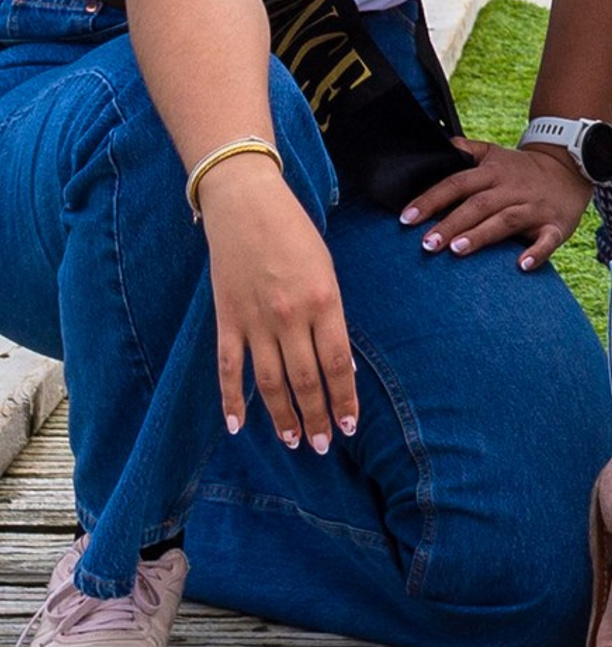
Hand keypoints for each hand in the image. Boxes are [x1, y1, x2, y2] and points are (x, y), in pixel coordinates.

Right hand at [199, 155, 357, 448]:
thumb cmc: (294, 231)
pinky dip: (232, 400)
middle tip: (323, 444)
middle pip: (305, 380)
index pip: (337, 364)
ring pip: (270, 383)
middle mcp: (291, 316)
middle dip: (317, 417)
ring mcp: (255, 321)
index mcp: (324, 301)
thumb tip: (336, 361)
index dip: (343, 399)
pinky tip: (238, 425)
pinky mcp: (226, 319)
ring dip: (282, 416)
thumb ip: (330, 315)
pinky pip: (230, 368)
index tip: (349, 425)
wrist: (246, 203)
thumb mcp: (325, 269)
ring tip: (294, 441)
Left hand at [398, 136, 594, 272]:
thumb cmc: (523, 169)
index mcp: (493, 172)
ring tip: (457, 250)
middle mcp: (511, 189)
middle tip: (426, 244)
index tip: (407, 218)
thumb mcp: (495, 153)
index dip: (431, 199)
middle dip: (451, 223)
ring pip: (505, 220)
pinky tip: (521, 266)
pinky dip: (536, 253)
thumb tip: (438, 145)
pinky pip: (547, 239)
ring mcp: (534, 207)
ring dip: (482, 235)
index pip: (457, 183)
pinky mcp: (556, 225)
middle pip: (478, 204)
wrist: (572, 166)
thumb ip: (466, 150)